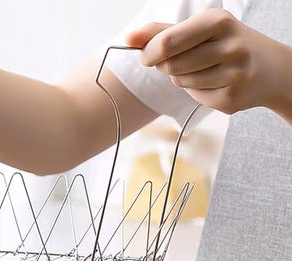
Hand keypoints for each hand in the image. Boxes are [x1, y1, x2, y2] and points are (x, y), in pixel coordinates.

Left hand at [126, 9, 291, 120]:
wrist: (271, 68)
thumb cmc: (226, 44)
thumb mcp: (199, 29)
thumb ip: (162, 32)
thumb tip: (128, 38)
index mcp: (218, 21)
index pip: (167, 42)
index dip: (149, 53)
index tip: (146, 56)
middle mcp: (230, 45)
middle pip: (171, 65)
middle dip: (167, 65)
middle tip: (182, 60)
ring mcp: (234, 74)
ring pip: (182, 82)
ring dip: (183, 78)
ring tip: (205, 69)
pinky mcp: (231, 99)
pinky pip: (195, 97)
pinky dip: (197, 92)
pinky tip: (216, 82)